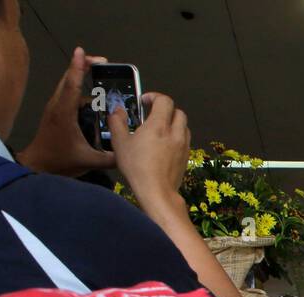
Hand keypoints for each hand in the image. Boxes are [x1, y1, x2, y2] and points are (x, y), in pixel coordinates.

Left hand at [17, 47, 115, 176]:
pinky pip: (68, 93)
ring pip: (67, 84)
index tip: (82, 51)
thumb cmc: (60, 161)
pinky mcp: (56, 113)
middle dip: (83, 66)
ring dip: (80, 75)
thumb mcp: (88, 161)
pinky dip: (78, 87)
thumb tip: (128, 152)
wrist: (37, 166)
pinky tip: (92, 96)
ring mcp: (55, 108)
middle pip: (69, 77)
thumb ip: (110, 158)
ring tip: (98, 73)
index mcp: (64, 112)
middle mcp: (58, 105)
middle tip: (102, 62)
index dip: (78, 67)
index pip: (72, 84)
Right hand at [108, 92, 189, 212]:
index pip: (165, 100)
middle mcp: (175, 133)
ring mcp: (183, 146)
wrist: (157, 192)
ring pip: (184, 126)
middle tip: (153, 115)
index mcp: (159, 125)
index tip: (145, 102)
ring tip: (160, 130)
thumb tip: (117, 111)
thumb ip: (117, 123)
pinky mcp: (186, 158)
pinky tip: (166, 145)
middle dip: (166, 109)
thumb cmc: (137, 167)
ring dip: (173, 123)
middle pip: (178, 111)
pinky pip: (185, 140)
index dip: (154, 97)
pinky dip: (177, 137)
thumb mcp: (120, 143)